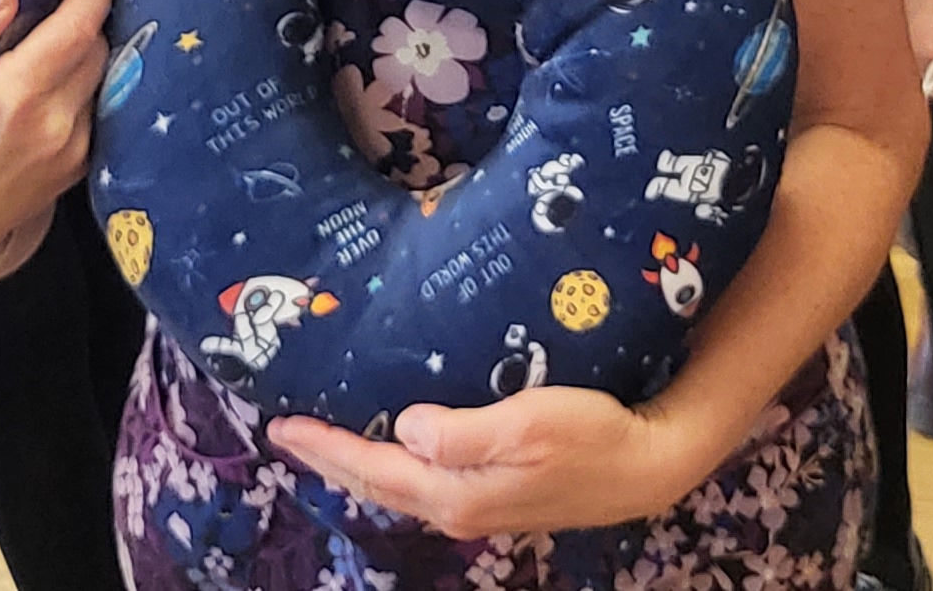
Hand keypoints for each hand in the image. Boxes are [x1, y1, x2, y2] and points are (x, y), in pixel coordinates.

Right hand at [0, 0, 117, 265]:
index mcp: (15, 96)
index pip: (77, 28)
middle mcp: (55, 123)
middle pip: (95, 47)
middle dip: (86, 15)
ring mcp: (72, 148)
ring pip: (100, 77)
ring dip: (84, 50)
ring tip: (53, 36)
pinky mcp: (77, 166)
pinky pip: (94, 107)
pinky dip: (80, 84)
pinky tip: (50, 80)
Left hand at [268, 385, 715, 537]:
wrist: (648, 465)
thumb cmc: (592, 435)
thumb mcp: (526, 423)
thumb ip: (460, 432)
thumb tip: (405, 428)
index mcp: (456, 493)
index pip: (374, 469)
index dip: (327, 448)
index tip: (284, 425)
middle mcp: (460, 508)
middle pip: (379, 484)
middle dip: (332, 460)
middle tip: (289, 433)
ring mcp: (481, 508)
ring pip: (403, 487)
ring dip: (362, 465)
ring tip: (332, 441)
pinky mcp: (501, 497)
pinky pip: (429, 483)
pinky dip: (398, 467)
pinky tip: (399, 450)